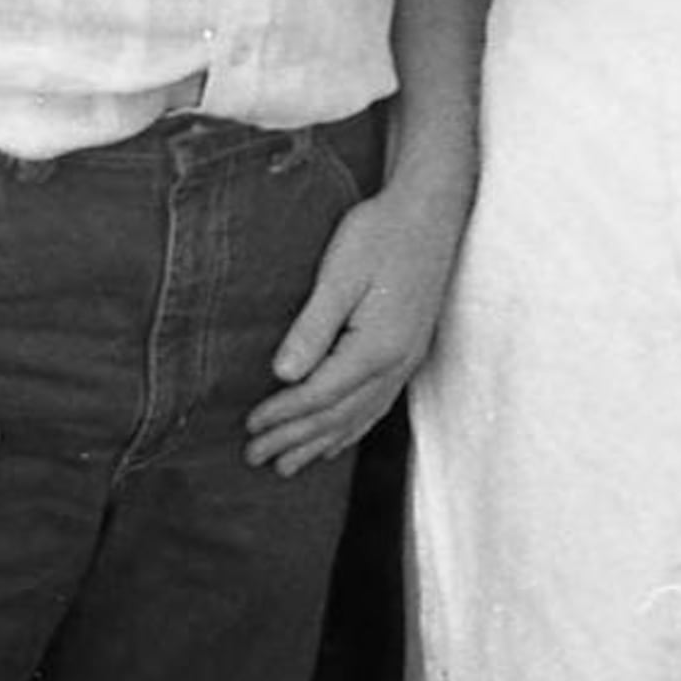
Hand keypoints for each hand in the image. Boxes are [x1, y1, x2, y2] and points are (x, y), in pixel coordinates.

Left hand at [244, 171, 469, 476]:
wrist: (430, 213)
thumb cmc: (380, 235)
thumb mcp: (340, 275)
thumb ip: (313, 327)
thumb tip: (284, 375)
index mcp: (376, 347)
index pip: (319, 395)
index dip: (283, 416)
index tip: (249, 428)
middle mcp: (395, 364)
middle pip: (337, 415)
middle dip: (294, 439)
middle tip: (255, 458)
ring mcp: (405, 361)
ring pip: (357, 416)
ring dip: (319, 443)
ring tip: (287, 466)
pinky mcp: (406, 352)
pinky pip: (376, 405)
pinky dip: (350, 428)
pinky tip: (335, 440)